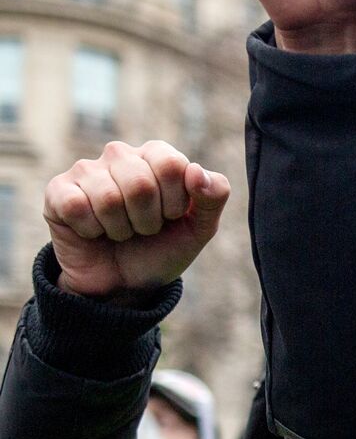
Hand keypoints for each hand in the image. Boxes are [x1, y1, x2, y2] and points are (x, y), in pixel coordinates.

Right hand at [44, 141, 230, 301]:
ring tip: (120, 231)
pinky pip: (76, 206)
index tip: (172, 217)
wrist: (124, 284)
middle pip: (141, 182)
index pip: (171, 165)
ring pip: (108, 198)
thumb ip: (214, 196)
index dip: (175, 202)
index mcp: (157, 154)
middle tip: (144, 229)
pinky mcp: (58, 191)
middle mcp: (121, 155)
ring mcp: (87, 170)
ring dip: (120, 229)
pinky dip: (91, 231)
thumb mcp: (200, 228)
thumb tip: (196, 171)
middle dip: (148, 220)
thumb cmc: (162, 248)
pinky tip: (93, 232)